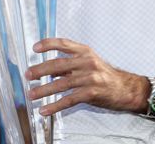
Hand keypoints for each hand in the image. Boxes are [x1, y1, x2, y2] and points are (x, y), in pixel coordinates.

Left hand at [25, 38, 147, 115]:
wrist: (127, 88)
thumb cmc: (106, 75)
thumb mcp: (90, 63)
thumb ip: (70, 64)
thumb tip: (48, 70)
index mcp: (85, 52)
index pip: (64, 44)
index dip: (48, 44)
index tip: (34, 48)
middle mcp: (87, 62)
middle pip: (58, 64)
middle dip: (40, 70)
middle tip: (28, 75)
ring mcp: (90, 77)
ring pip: (61, 83)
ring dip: (44, 90)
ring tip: (32, 95)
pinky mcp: (91, 93)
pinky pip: (69, 100)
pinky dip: (55, 106)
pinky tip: (45, 110)